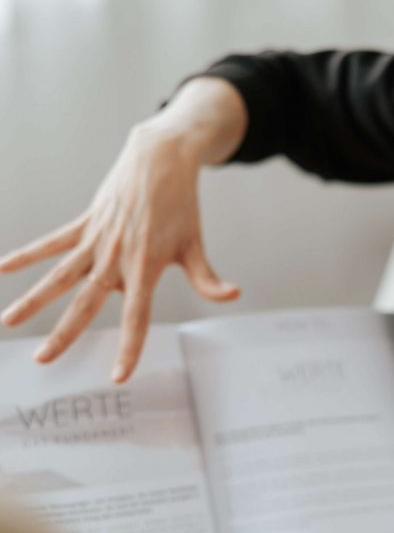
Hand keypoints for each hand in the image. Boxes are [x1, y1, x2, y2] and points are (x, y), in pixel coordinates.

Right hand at [0, 118, 239, 381]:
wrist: (162, 157)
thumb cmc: (181, 205)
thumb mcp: (195, 244)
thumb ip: (206, 278)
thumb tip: (232, 295)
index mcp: (146, 266)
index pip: (137, 316)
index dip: (129, 347)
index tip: (117, 375)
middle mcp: (117, 256)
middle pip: (86, 302)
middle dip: (64, 332)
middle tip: (42, 359)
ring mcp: (97, 238)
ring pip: (60, 274)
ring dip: (32, 298)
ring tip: (6, 321)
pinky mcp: (86, 222)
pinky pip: (52, 242)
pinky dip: (26, 255)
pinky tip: (1, 269)